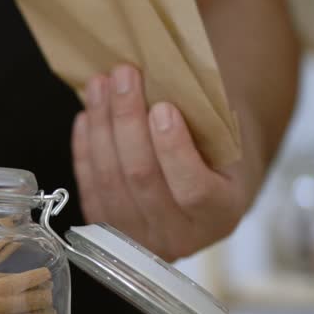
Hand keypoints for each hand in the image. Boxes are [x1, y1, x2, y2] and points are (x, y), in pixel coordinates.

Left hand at [71, 64, 264, 261]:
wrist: (204, 187)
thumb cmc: (218, 154)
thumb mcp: (228, 142)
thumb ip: (204, 122)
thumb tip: (164, 79)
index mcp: (220, 213)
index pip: (194, 189)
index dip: (173, 148)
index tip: (162, 106)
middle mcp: (180, 237)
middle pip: (141, 178)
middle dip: (127, 121)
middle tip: (122, 75)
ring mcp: (139, 239)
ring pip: (109, 181)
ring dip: (101, 127)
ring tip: (99, 85)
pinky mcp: (108, 231)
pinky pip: (89, 188)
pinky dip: (85, 149)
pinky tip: (87, 116)